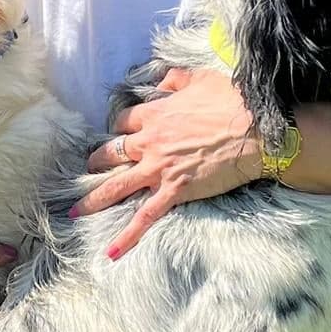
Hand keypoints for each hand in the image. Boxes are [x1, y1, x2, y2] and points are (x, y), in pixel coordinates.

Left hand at [71, 67, 263, 258]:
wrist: (254, 130)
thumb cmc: (233, 102)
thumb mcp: (201, 79)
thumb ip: (177, 79)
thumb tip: (164, 80)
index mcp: (156, 115)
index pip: (124, 122)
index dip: (119, 127)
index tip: (119, 132)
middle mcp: (150, 142)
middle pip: (111, 152)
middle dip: (97, 161)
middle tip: (89, 168)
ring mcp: (159, 169)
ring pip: (116, 185)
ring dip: (94, 199)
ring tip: (76, 211)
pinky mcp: (174, 191)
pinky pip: (144, 217)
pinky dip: (127, 236)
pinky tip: (110, 252)